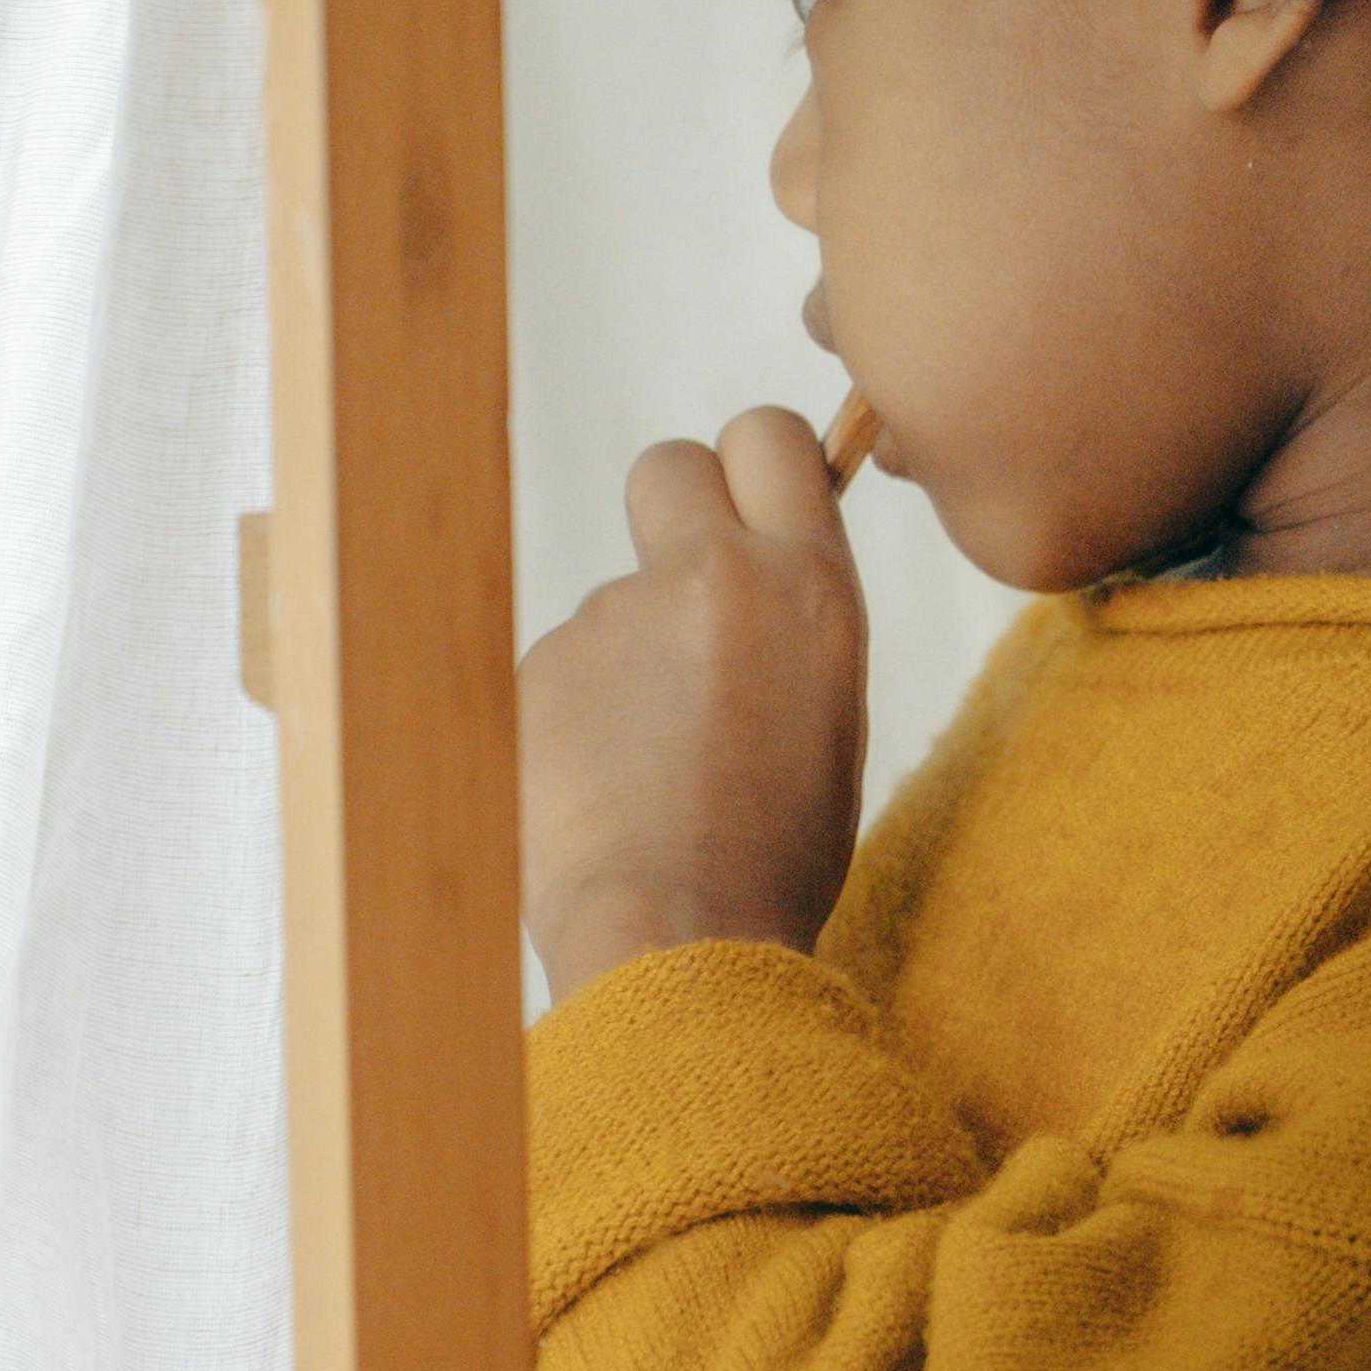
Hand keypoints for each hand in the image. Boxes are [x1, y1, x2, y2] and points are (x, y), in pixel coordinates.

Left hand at [520, 411, 869, 1002]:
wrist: (681, 937)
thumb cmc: (778, 852)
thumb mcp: (833, 713)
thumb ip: (793, 622)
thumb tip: (753, 586)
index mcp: (808, 586)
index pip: (769, 433)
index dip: (753, 464)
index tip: (748, 506)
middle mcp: (710, 576)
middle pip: (668, 465)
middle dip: (672, 511)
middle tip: (685, 599)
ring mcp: (613, 617)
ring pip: (613, 601)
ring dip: (626, 659)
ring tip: (654, 769)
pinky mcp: (537, 666)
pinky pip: (562, 669)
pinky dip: (576, 718)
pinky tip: (602, 792)